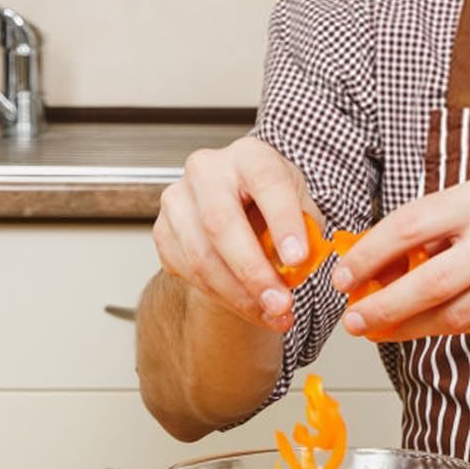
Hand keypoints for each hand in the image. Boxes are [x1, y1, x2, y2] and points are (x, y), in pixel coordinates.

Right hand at [153, 138, 319, 331]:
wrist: (239, 208)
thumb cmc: (272, 203)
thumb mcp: (301, 206)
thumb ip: (306, 231)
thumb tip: (301, 266)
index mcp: (249, 155)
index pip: (265, 181)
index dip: (283, 220)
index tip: (299, 258)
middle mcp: (207, 170)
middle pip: (221, 222)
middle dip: (253, 272)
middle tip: (280, 303)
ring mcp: (178, 199)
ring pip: (202, 256)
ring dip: (239, 295)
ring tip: (271, 314)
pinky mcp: (163, 231)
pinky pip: (190, 273)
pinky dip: (224, 298)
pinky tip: (250, 307)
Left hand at [329, 176, 469, 341]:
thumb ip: (436, 223)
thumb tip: (380, 260)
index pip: (411, 227)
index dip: (370, 255)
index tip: (344, 275)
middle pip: (430, 283)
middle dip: (383, 306)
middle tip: (353, 319)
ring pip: (451, 317)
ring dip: (407, 327)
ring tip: (378, 328)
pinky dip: (444, 328)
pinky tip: (424, 325)